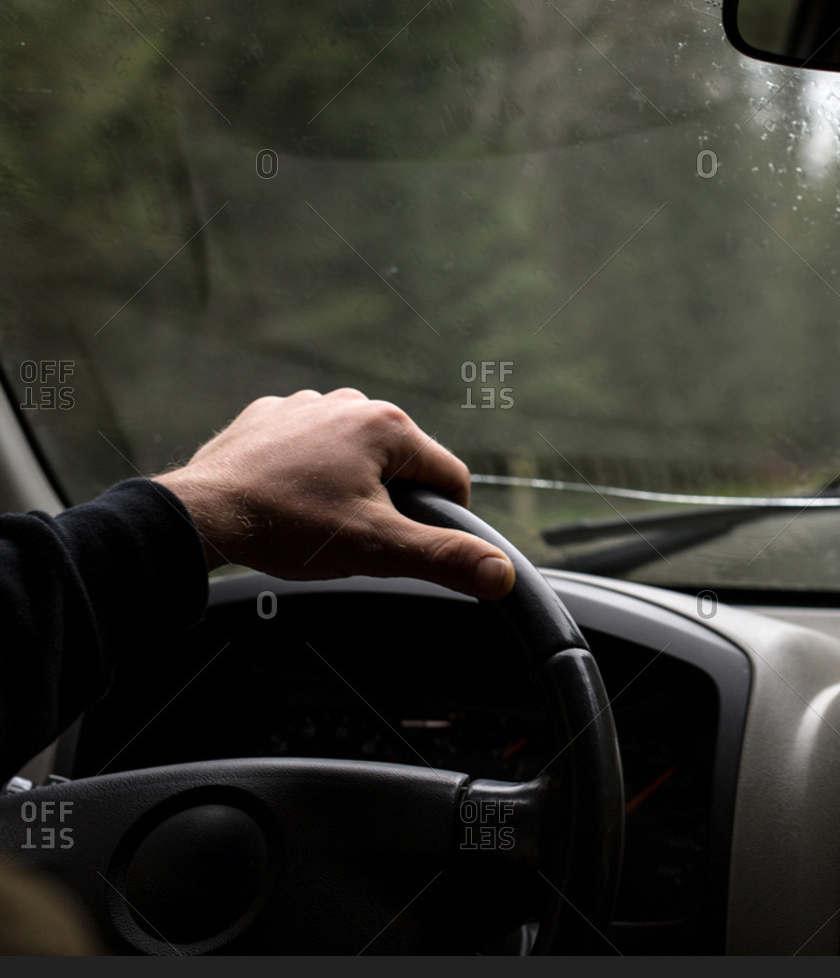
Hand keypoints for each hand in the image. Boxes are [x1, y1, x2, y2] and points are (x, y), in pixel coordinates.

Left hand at [154, 389, 513, 599]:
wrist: (199, 516)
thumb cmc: (288, 526)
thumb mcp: (379, 549)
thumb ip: (447, 558)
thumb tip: (502, 574)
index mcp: (387, 425)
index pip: (449, 478)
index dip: (442, 521)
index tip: (411, 546)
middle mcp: (349, 403)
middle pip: (402, 466)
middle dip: (389, 504)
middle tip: (354, 537)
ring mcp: (305, 406)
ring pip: (355, 457)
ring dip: (350, 488)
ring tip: (318, 522)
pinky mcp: (268, 417)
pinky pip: (310, 448)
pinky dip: (308, 474)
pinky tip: (289, 501)